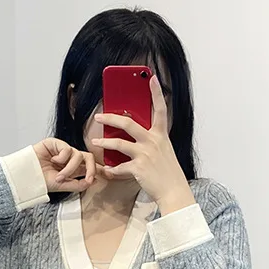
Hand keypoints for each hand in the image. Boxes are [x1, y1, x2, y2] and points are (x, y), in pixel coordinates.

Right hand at [33, 138, 95, 192]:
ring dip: (70, 169)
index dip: (100, 169)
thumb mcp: (64, 186)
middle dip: (92, 169)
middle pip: (89, 158)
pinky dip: (62, 158)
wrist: (27, 176)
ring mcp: (63, 150)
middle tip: (89, 179)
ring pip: (78, 156)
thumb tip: (94, 181)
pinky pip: (67, 149)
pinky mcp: (55, 143)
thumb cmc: (42, 181)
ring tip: (59, 177)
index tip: (110, 175)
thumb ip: (78, 184)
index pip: (90, 167)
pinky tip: (53, 161)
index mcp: (74, 169)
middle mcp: (70, 159)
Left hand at [90, 74, 195, 213]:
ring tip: (95, 142)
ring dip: (104, 143)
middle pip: (128, 123)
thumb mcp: (165, 151)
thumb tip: (138, 136)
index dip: (156, 93)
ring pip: (119, 144)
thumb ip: (152, 141)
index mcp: (161, 135)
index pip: (160, 109)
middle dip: (110, 118)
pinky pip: (119, 167)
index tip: (151, 78)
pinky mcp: (138, 168)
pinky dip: (112, 170)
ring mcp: (145, 154)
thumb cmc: (169, 173)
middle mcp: (153, 141)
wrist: (174, 191)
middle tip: (99, 117)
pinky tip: (107, 170)